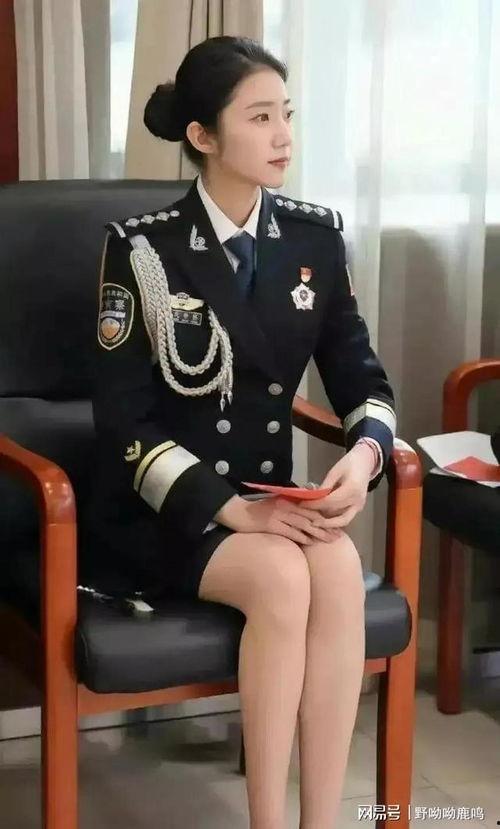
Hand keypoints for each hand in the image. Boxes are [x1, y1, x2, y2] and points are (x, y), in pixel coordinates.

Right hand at [214, 494, 337, 544]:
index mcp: (287, 502)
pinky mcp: (272, 525)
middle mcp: (285, 507)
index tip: (335, 524)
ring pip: (303, 525)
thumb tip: (302, 517)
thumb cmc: (255, 511)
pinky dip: (302, 537)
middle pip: (310, 517)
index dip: (323, 517)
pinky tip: (310, 542)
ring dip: (317, 533)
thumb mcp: (274, 505)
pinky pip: (290, 532)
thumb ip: (287, 509)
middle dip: (325, 527)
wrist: (236, 512)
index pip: (309, 509)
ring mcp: (279, 516)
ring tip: (329, 540)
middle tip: (338, 535)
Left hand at [298, 442, 374, 528]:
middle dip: (320, 519)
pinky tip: (322, 518)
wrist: (365, 462)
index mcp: (352, 489)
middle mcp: (357, 501)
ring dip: (328, 522)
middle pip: (336, 515)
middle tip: (307, 519)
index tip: (302, 505)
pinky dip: (334, 520)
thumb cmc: (349, 464)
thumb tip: (311, 498)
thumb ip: (324, 486)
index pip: (329, 502)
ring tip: (313, 520)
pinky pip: (345, 518)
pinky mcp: (358, 508)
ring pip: (342, 520)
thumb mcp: (334, 471)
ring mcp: (359, 506)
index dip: (314, 505)